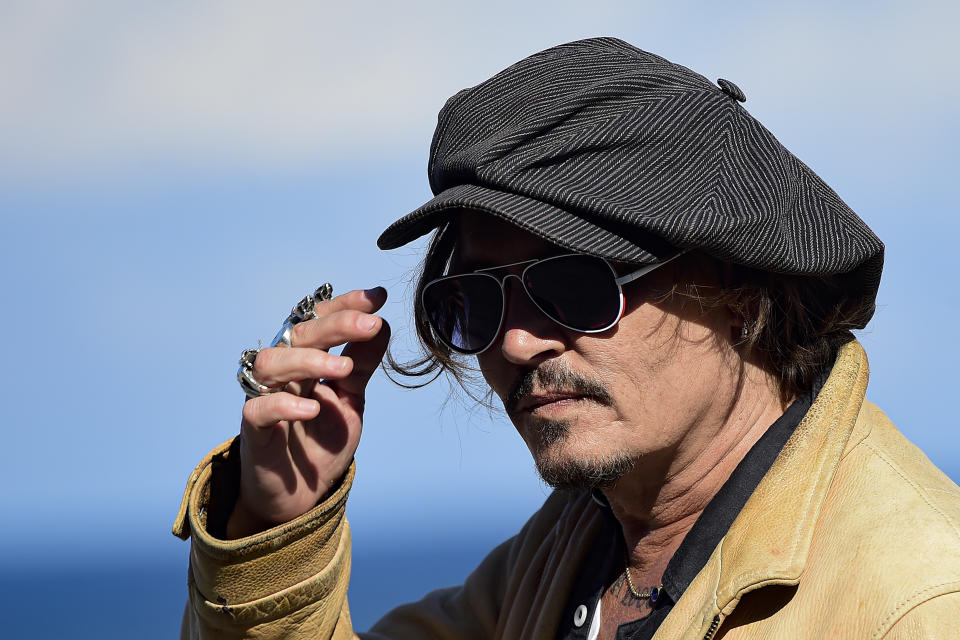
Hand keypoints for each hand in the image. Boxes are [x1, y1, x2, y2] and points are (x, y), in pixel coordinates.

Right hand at [226, 286, 389, 537]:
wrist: (301, 494)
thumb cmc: (321, 439)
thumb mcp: (350, 398)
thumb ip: (361, 364)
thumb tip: (382, 325)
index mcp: (305, 358)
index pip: (320, 319)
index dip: (345, 305)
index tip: (378, 297)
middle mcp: (282, 371)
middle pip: (299, 334)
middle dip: (336, 325)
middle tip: (370, 323)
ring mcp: (264, 397)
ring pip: (272, 363)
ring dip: (310, 360)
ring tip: (343, 368)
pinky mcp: (254, 430)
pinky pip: (259, 409)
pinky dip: (284, 404)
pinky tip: (313, 408)